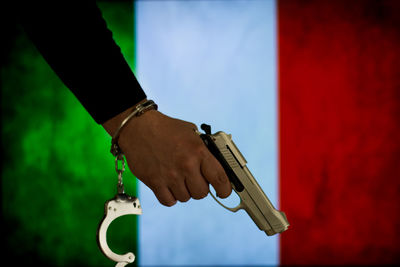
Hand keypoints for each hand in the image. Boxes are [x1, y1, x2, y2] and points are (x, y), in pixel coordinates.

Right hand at [103, 102, 231, 205]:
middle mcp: (186, 165)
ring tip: (178, 178)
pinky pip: (169, 201)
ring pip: (186, 198)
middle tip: (194, 179)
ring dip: (184, 191)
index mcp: (199, 151)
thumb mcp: (191, 132)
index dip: (225, 189)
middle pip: (202, 193)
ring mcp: (170, 175)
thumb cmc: (166, 128)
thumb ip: (204, 149)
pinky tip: (169, 186)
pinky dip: (171, 197)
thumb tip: (217, 164)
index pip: (219, 178)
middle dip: (200, 188)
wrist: (139, 127)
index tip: (224, 192)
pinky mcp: (154, 182)